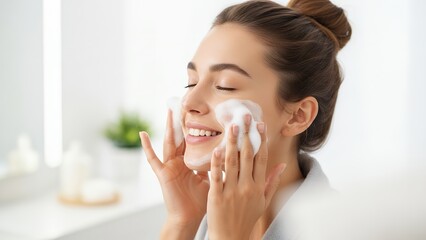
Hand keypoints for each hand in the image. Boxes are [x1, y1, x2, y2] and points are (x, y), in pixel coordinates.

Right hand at [139, 110, 208, 231]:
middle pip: (181, 137)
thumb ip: (213, 166)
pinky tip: (143, 134)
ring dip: (169, 127)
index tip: (200, 113)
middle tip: (183, 103)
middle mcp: (179, 162)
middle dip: (182, 121)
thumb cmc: (199, 202)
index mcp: (189, 162)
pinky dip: (147, 147)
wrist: (189, 218)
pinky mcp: (163, 173)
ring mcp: (169, 166)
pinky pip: (153, 159)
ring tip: (169, 110)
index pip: (193, 141)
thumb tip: (226, 154)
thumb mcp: (209, 179)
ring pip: (169, 142)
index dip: (196, 128)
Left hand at [207, 115, 285, 239]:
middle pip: (247, 156)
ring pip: (232, 163)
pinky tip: (216, 149)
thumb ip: (272, 182)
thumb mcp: (263, 201)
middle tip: (245, 117)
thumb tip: (281, 164)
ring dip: (232, 143)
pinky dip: (216, 163)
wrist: (231, 237)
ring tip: (231, 126)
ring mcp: (231, 191)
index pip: (261, 159)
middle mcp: (246, 187)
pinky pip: (217, 176)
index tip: (260, 125)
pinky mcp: (216, 196)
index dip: (261, 140)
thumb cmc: (247, 218)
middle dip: (246, 135)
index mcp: (258, 187)